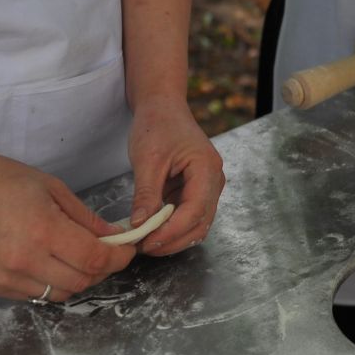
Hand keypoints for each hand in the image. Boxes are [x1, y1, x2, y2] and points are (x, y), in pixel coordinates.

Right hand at [0, 151, 133, 301]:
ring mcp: (6, 277)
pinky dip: (50, 282)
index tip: (127, 250)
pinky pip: (34, 294)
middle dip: (102, 269)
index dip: (118, 258)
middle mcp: (24, 260)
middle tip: (106, 252)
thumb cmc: (4, 179)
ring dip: (77, 279)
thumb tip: (114, 237)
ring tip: (77, 257)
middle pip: (81, 281)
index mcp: (43, 230)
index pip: (94, 259)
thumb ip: (85, 217)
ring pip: (59, 294)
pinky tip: (49, 261)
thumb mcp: (52, 188)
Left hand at [126, 97, 225, 256]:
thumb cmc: (157, 125)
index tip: (148, 242)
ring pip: (196, 224)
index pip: (195, 210)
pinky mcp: (195, 190)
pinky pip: (188, 216)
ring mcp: (207, 186)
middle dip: (173, 240)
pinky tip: (151, 230)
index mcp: (207, 168)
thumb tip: (140, 226)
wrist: (162, 107)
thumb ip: (146, 194)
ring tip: (146, 241)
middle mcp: (213, 180)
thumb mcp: (147, 159)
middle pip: (200, 222)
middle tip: (144, 247)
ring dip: (173, 237)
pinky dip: (171, 227)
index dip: (173, 231)